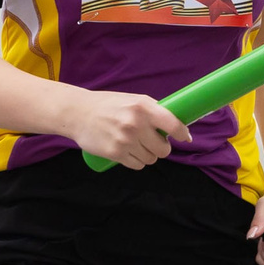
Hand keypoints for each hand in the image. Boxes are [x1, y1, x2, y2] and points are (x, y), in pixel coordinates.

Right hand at [68, 90, 188, 169]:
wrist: (78, 113)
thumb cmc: (108, 105)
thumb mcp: (133, 99)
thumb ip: (153, 109)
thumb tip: (175, 122)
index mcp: (143, 107)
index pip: (172, 124)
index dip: (182, 134)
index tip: (185, 138)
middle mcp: (136, 124)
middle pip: (163, 149)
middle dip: (161, 148)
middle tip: (153, 142)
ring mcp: (125, 140)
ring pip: (151, 159)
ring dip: (148, 156)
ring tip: (137, 146)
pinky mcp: (115, 153)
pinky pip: (137, 165)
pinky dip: (136, 162)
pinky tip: (129, 153)